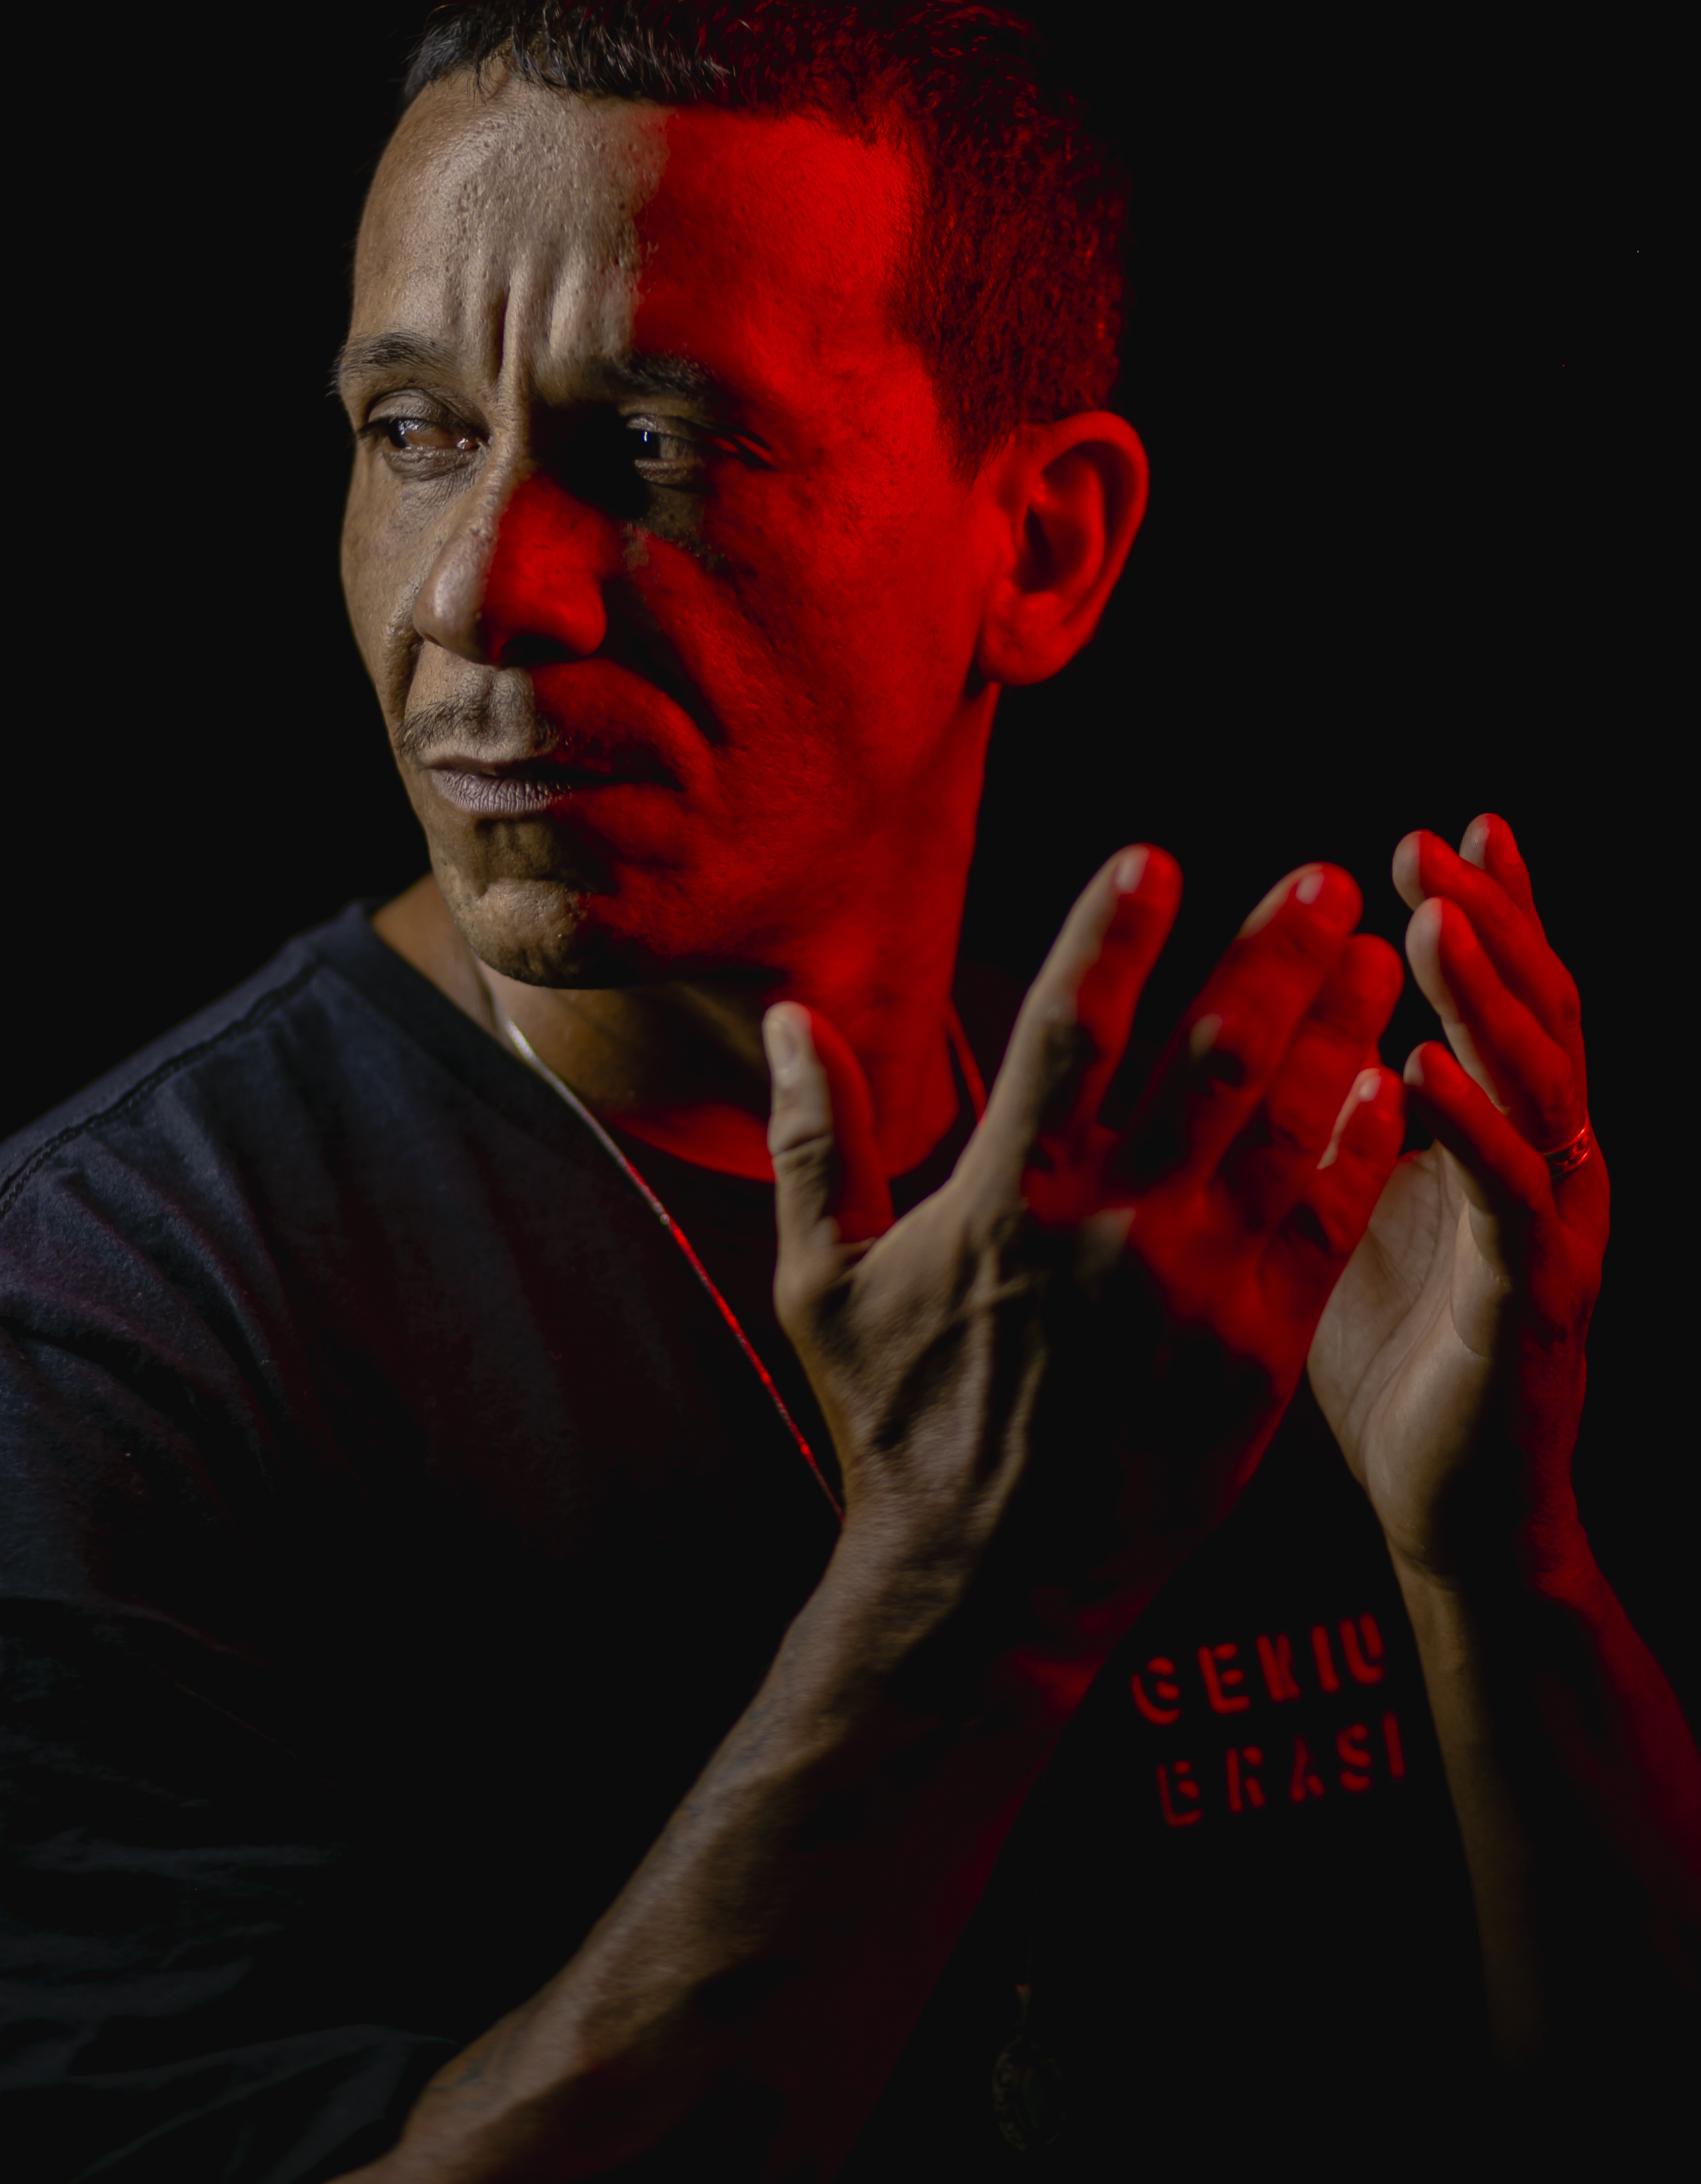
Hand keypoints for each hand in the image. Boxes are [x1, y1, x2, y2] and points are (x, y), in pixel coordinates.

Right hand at [763, 848, 1406, 1682]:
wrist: (983, 1591)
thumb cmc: (895, 1428)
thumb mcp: (822, 1282)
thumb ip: (815, 1139)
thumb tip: (789, 1017)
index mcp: (1006, 1201)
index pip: (1069, 1032)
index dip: (1114, 936)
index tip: (1155, 858)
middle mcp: (1110, 1232)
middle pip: (1211, 1057)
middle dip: (1272, 954)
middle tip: (1324, 879)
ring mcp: (1194, 1296)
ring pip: (1285, 1132)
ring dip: (1338, 1032)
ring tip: (1379, 957)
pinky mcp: (1255, 1360)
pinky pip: (1322, 1235)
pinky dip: (1358, 1155)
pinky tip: (1391, 1089)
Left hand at [1308, 815, 1607, 1582]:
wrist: (1455, 1504)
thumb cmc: (1389, 1346)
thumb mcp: (1351, 1202)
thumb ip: (1333, 1115)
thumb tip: (1266, 1025)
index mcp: (1499, 1130)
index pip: (1498, 996)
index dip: (1482, 914)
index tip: (1435, 834)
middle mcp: (1543, 1159)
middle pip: (1533, 1011)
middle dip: (1489, 923)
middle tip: (1430, 849)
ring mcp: (1552, 1225)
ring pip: (1539, 1084)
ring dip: (1486, 1000)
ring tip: (1434, 925)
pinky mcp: (1534, 1302)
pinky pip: (1513, 1199)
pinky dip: (1473, 1127)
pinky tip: (1422, 1069)